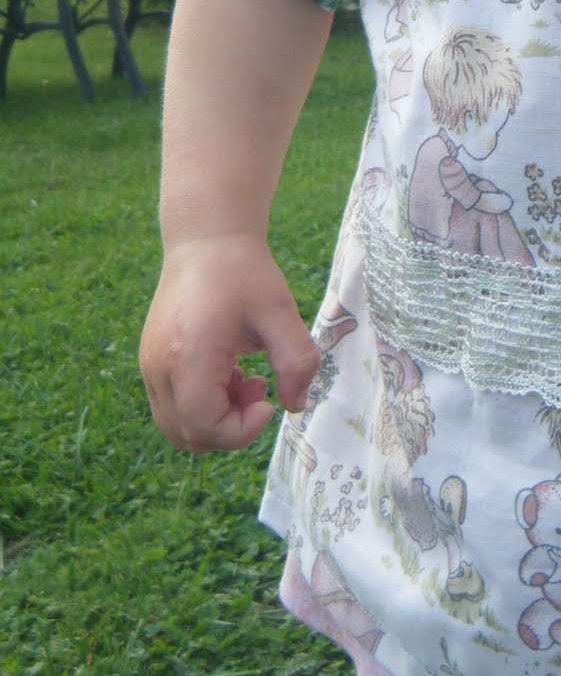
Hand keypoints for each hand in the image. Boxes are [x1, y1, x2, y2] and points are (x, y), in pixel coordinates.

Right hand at [140, 233, 319, 452]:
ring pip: (177, 426)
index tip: (268, 401)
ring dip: (216, 419)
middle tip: (260, 388)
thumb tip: (296, 406)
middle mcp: (158, 367)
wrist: (206, 240)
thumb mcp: (281, 312)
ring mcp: (148, 366)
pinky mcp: (150, 362)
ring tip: (246, 379)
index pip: (202, 427)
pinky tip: (229, 372)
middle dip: (231, 428)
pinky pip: (173, 406)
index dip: (240, 431)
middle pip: (186, 435)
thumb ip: (296, 362)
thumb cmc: (244, 272)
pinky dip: (203, 405)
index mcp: (188, 355)